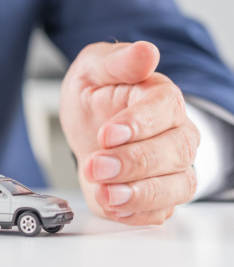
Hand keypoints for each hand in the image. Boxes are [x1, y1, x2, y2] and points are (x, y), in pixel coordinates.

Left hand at [60, 41, 198, 224]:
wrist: (90, 127)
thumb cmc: (97, 96)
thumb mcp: (94, 70)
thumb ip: (117, 62)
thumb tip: (145, 52)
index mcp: (162, 99)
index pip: (165, 110)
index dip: (138, 124)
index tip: (107, 133)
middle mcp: (176, 134)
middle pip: (173, 152)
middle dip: (133, 163)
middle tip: (97, 166)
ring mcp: (172, 167)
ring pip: (176, 187)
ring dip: (141, 195)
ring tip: (107, 195)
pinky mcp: (157, 195)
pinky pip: (162, 211)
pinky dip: (140, 214)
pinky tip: (115, 208)